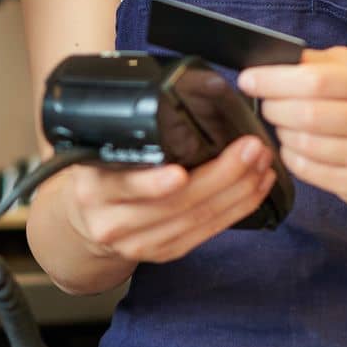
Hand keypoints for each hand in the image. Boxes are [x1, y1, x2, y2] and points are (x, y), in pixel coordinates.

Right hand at [64, 138, 275, 263]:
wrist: (85, 220)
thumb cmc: (101, 173)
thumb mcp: (98, 150)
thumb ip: (128, 134)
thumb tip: (185, 94)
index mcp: (95, 187)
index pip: (124, 187)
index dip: (152, 184)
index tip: (179, 172)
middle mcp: (114, 221)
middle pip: (174, 204)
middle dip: (221, 176)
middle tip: (251, 149)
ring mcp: (140, 243)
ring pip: (197, 220)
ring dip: (238, 192)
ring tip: (261, 165)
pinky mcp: (164, 253)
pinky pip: (206, 233)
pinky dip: (237, 209)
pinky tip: (255, 190)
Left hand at [238, 46, 346, 206]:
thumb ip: (319, 62)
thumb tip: (272, 60)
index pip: (316, 79)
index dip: (275, 79)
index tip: (248, 79)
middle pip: (309, 114)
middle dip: (275, 107)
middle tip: (264, 104)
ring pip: (306, 145)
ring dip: (282, 132)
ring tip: (280, 123)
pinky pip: (310, 170)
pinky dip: (291, 157)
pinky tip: (292, 147)